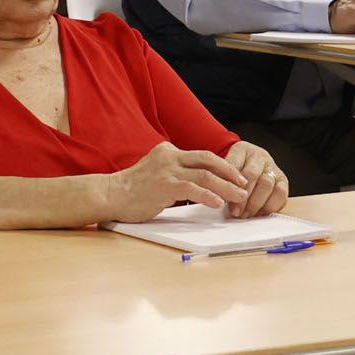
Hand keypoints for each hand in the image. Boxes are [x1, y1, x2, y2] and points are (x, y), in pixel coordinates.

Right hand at [106, 142, 251, 219]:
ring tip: (239, 196)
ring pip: (205, 175)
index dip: (222, 166)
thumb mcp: (156, 173)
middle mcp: (169, 156)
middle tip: (244, 184)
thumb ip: (175, 174)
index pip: (201, 156)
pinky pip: (192, 188)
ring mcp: (167, 170)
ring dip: (226, 186)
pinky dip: (208, 195)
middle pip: (208, 160)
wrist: (110, 194)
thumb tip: (200, 186)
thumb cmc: (132, 189)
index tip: (235, 177)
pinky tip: (218, 203)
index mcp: (168, 151)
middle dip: (230, 172)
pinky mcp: (163, 185)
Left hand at [220, 141, 289, 218]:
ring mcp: (273, 167)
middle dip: (243, 197)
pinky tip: (259, 213)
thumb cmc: (233, 172)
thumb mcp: (223, 169)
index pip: (234, 164)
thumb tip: (217, 194)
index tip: (225, 197)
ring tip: (245, 214)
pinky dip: (269, 205)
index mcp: (242, 149)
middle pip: (252, 174)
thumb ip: (220, 178)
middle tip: (235, 211)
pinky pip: (281, 193)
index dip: (230, 182)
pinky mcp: (283, 180)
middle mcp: (259, 156)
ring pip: (267, 184)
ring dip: (255, 203)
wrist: (249, 169)